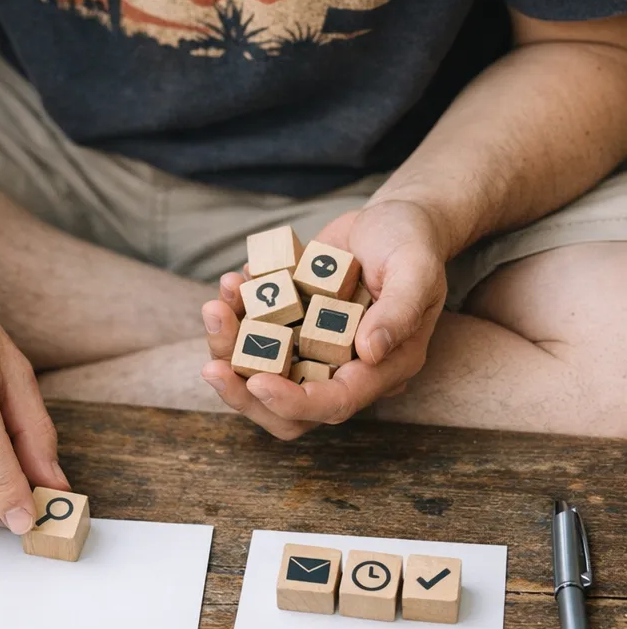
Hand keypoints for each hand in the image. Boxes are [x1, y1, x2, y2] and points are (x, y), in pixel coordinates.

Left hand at [200, 199, 447, 438]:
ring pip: (261, 373)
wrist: (391, 219)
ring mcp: (311, 348)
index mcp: (381, 368)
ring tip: (217, 304)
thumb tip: (369, 351)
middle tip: (211, 365)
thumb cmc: (411, 243)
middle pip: (287, 409)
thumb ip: (399, 311)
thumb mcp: (416, 268)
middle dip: (243, 393)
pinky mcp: (290, 325)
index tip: (256, 382)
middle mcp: (342, 367)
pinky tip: (232, 282)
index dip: (293, 401)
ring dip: (228, 346)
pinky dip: (234, 314)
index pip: (335, 402)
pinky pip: (252, 335)